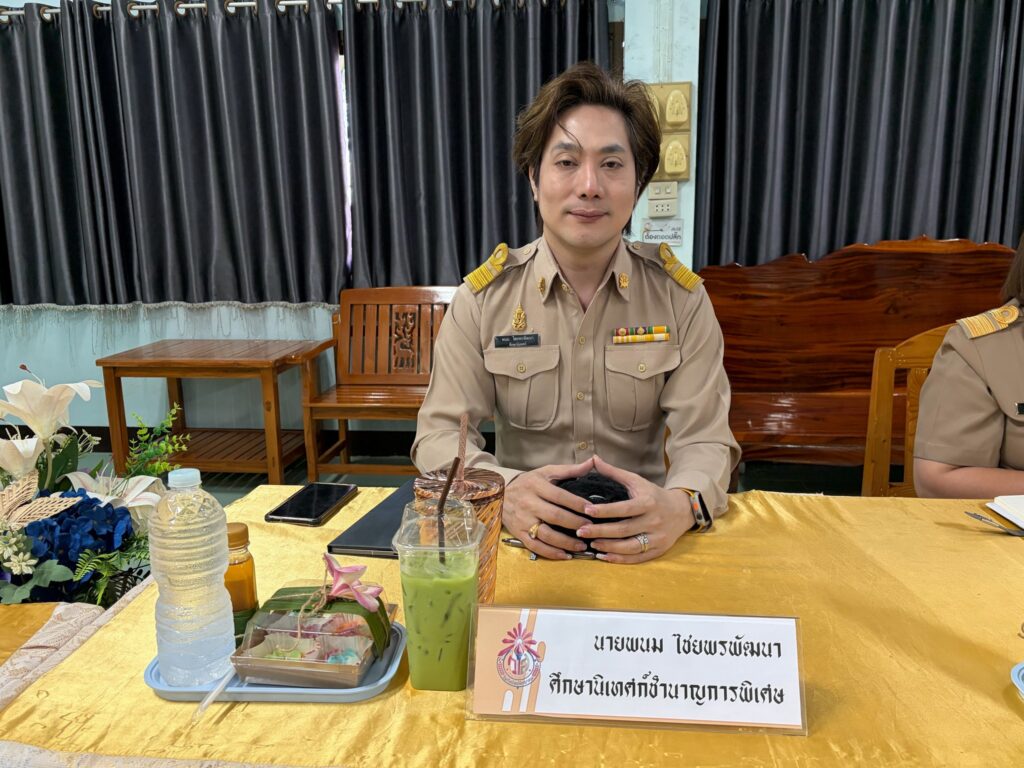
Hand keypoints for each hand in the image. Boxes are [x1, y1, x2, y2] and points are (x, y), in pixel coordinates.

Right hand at [504, 458, 594, 559]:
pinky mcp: (518, 533)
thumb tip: (593, 462)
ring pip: (546, 534)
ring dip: (565, 542)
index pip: (560, 496)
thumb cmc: (529, 483)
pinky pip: (536, 546)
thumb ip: (570, 469)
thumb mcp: (546, 472)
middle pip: (555, 516)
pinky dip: (551, 553)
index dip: (577, 504)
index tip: (592, 510)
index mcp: (536, 486)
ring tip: (582, 545)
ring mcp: (523, 520)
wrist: (500, 494)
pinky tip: (565, 555)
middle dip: (575, 524)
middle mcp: (528, 503)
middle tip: (591, 529)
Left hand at [575, 455, 695, 562]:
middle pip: (624, 530)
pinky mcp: (658, 550)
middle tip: (580, 531)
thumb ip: (614, 472)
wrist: (681, 510)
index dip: (605, 511)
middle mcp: (654, 521)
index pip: (624, 508)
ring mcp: (657, 538)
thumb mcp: (636, 481)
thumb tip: (593, 458)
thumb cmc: (652, 494)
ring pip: (630, 547)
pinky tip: (604, 556)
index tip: (586, 511)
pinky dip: (620, 559)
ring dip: (609, 547)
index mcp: (648, 503)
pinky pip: (637, 558)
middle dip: (601, 532)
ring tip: (591, 544)